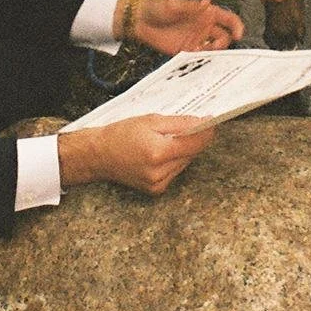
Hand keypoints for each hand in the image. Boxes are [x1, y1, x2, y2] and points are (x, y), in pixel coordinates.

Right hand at [57, 114, 214, 194]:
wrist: (98, 155)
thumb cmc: (120, 134)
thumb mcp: (150, 120)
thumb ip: (179, 123)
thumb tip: (202, 122)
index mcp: (158, 152)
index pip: (195, 142)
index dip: (206, 130)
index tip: (211, 120)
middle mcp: (160, 172)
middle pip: (192, 153)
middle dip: (192, 139)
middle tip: (182, 127)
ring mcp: (158, 184)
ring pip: (185, 163)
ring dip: (182, 151)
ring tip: (163, 141)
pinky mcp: (156, 190)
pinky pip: (175, 172)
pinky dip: (173, 161)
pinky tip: (159, 154)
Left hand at [126, 0, 243, 54]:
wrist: (139, 21)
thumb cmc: (156, 7)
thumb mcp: (174, 4)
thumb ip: (191, 6)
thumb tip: (208, 2)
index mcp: (204, 13)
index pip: (227, 18)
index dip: (236, 25)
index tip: (238, 33)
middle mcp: (203, 26)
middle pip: (224, 36)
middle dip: (224, 42)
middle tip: (216, 45)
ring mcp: (196, 39)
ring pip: (214, 49)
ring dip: (214, 52)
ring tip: (204, 51)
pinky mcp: (186, 50)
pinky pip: (200, 57)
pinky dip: (202, 58)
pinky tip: (195, 55)